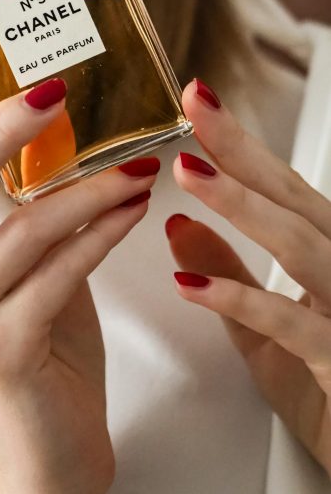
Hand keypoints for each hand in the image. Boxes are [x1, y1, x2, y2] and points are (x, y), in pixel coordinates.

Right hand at [0, 31, 159, 493]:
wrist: (49, 464)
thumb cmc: (39, 359)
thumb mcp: (17, 280)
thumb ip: (18, 221)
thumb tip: (57, 138)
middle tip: (54, 88)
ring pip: (17, 229)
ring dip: (85, 188)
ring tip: (137, 163)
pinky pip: (59, 272)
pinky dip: (102, 233)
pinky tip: (136, 207)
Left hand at [166, 77, 330, 478]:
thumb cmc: (324, 392)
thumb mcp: (264, 329)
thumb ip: (229, 274)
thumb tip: (177, 221)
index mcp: (328, 257)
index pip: (284, 189)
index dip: (241, 146)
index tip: (199, 101)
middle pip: (297, 202)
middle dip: (243, 154)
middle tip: (196, 108)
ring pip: (306, 247)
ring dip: (246, 209)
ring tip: (191, 174)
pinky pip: (295, 327)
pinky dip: (243, 301)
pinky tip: (190, 283)